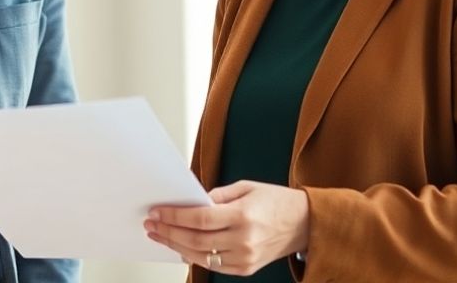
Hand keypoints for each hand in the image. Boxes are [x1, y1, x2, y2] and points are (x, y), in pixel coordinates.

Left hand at [145, 181, 309, 275]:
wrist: (304, 223)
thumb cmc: (276, 201)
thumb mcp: (246, 187)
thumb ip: (216, 195)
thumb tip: (190, 201)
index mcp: (243, 216)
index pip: (199, 219)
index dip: (174, 217)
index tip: (157, 212)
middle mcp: (244, 240)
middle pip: (195, 239)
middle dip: (168, 232)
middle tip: (151, 224)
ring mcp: (245, 258)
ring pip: (200, 256)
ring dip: (175, 246)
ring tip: (160, 235)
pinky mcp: (246, 269)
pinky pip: (214, 265)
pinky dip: (194, 256)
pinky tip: (181, 247)